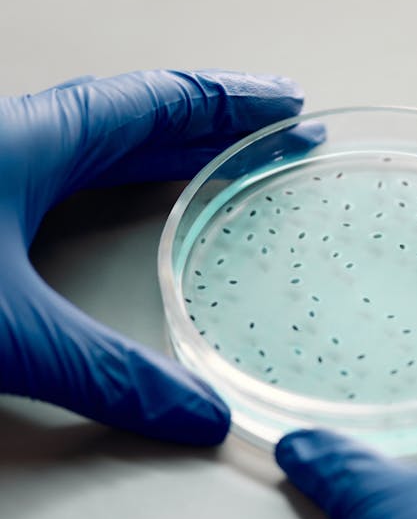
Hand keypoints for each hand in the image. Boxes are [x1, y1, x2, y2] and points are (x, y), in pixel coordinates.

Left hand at [0, 69, 305, 444]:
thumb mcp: (7, 332)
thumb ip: (106, 376)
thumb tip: (195, 416)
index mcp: (37, 139)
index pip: (160, 103)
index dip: (231, 102)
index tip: (286, 105)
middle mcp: (19, 139)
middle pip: (140, 111)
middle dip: (213, 118)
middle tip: (273, 131)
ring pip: (103, 137)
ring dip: (168, 142)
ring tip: (220, 158)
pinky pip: (71, 169)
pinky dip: (122, 173)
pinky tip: (128, 199)